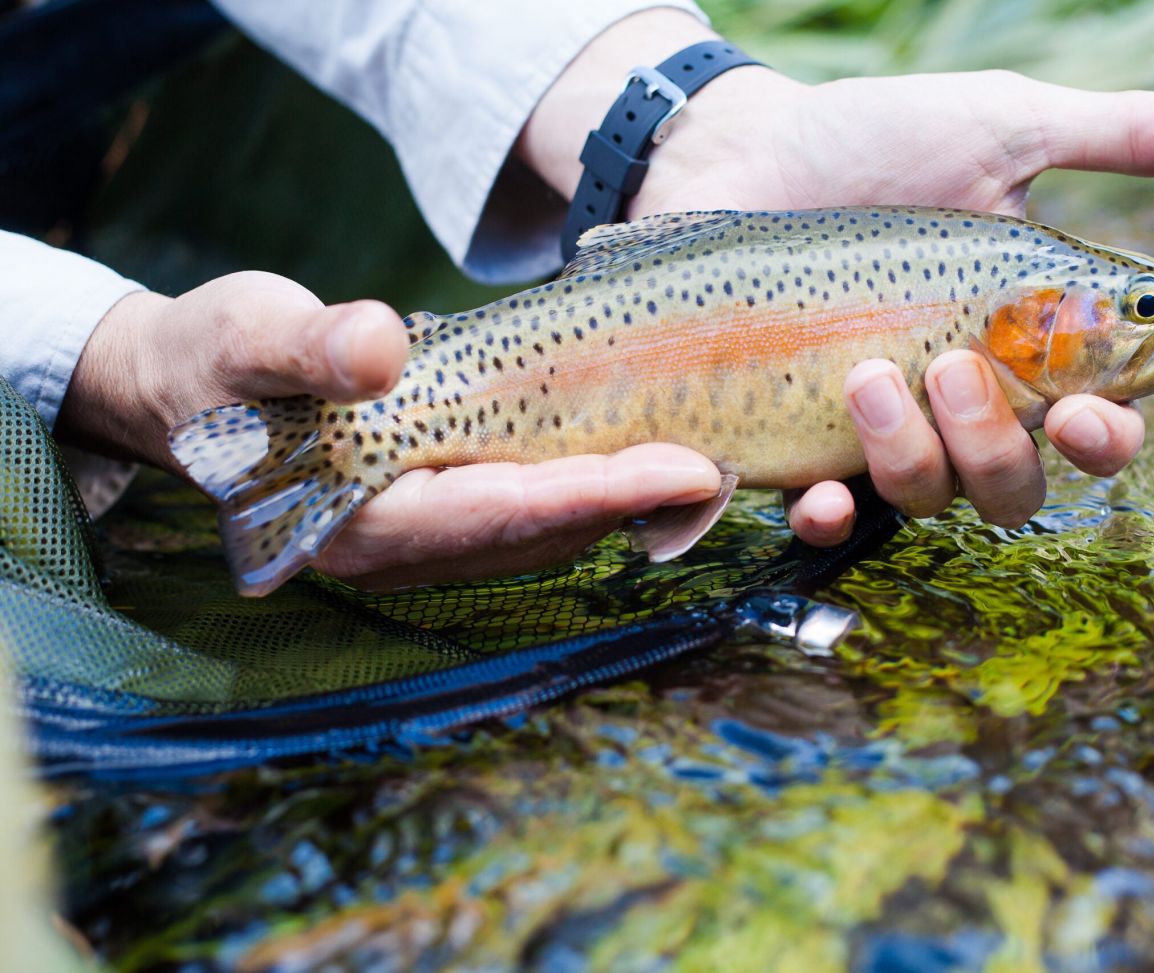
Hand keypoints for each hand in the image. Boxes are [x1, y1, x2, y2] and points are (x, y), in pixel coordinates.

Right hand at [56, 272, 722, 588]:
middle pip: (544, 533)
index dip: (598, 490)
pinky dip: (593, 489)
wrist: (194, 389)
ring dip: (627, 502)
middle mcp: (404, 551)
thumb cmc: (219, 360)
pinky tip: (643, 454)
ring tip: (710, 460)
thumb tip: (380, 351)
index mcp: (361, 523)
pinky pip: (535, 515)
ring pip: (548, 533)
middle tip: (729, 464)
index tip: (684, 465)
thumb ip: (309, 347)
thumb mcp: (249, 335)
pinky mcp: (446, 517)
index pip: (503, 510)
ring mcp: (428, 543)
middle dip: (637, 502)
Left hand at [521, 11, 1153, 542]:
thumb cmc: (874, 139)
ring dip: (912, 456)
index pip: (1096, 421)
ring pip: (929, 499)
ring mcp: (880, 428)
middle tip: (956, 367)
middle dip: (998, 447)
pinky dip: (829, 516)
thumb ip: (1113, 137)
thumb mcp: (998, 129)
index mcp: (1025, 342)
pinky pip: (829, 514)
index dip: (1107, 439)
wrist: (743, 149)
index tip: (1085, 415)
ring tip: (864, 373)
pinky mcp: (800, 439)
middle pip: (1017, 485)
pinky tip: (817, 491)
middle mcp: (961, 401)